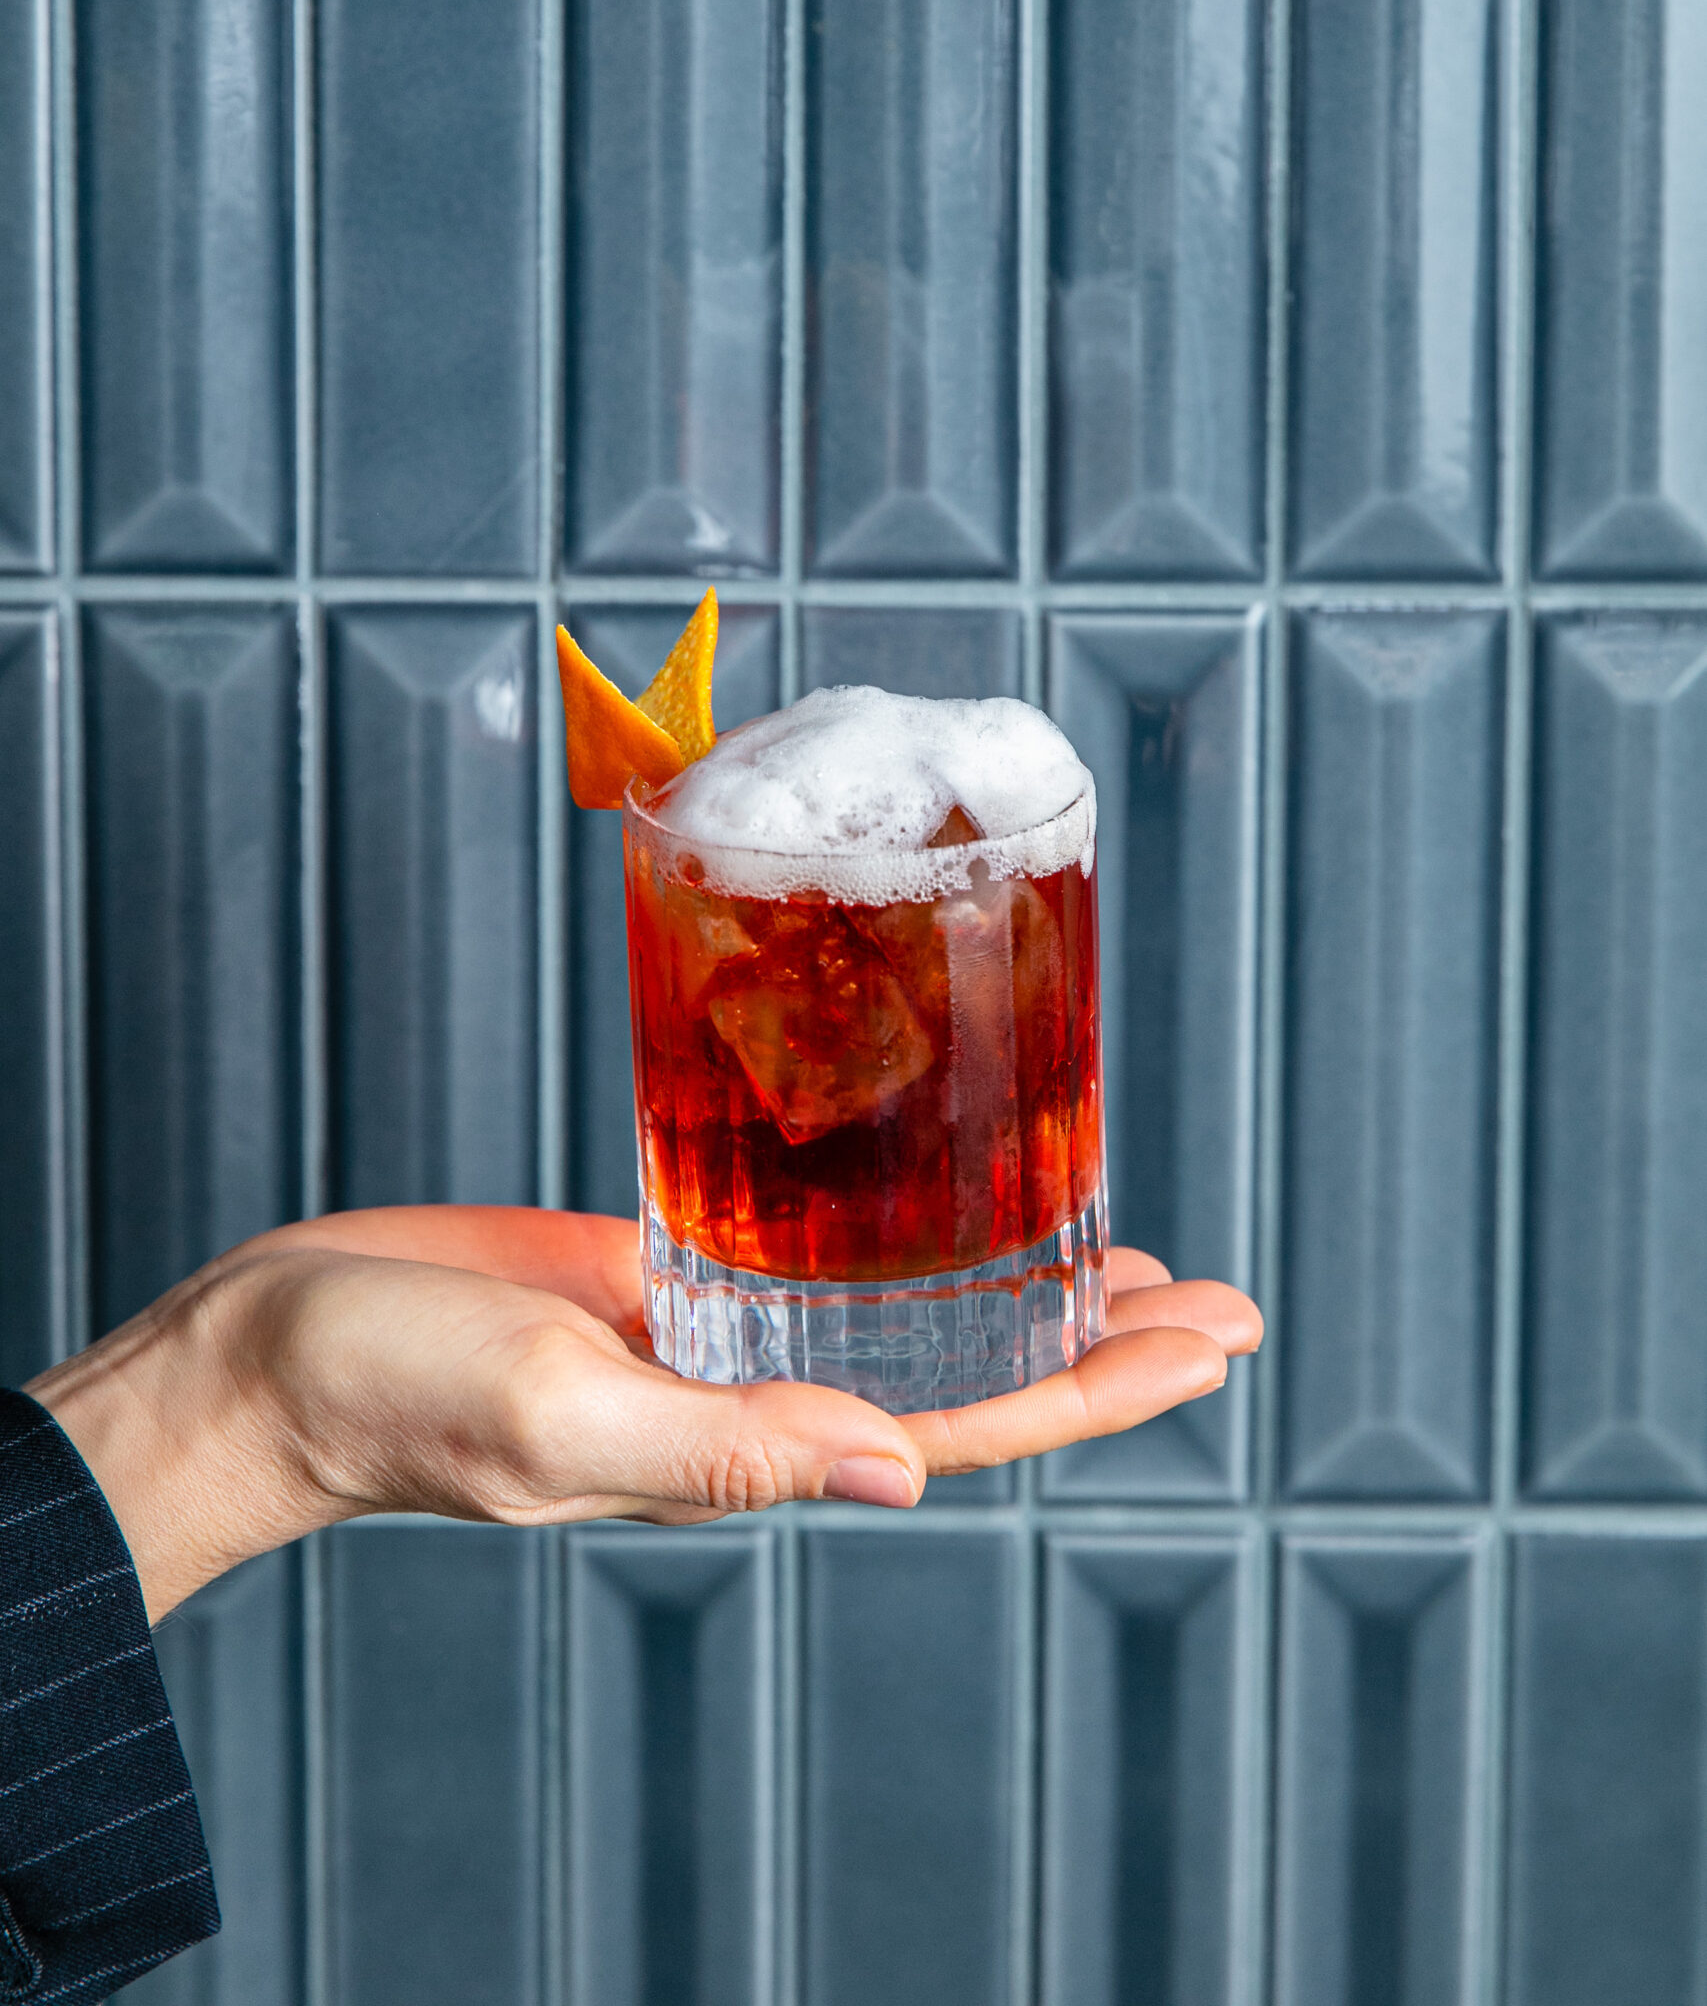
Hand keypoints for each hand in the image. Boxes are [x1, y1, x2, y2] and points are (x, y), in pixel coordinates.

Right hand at [28, 1207, 1260, 1622]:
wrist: (272, 1350)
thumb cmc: (389, 1393)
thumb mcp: (555, 1411)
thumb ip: (716, 1446)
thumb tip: (899, 1474)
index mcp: (745, 1448)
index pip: (967, 1426)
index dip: (1100, 1387)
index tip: (1217, 1338)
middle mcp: (750, 1397)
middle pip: (963, 1370)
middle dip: (1099, 1338)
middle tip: (1220, 1292)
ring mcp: (707, 1333)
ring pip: (896, 1310)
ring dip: (1011, 1281)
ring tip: (1119, 1245)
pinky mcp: (654, 1269)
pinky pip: (801, 1251)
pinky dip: (886, 1225)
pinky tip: (928, 1190)